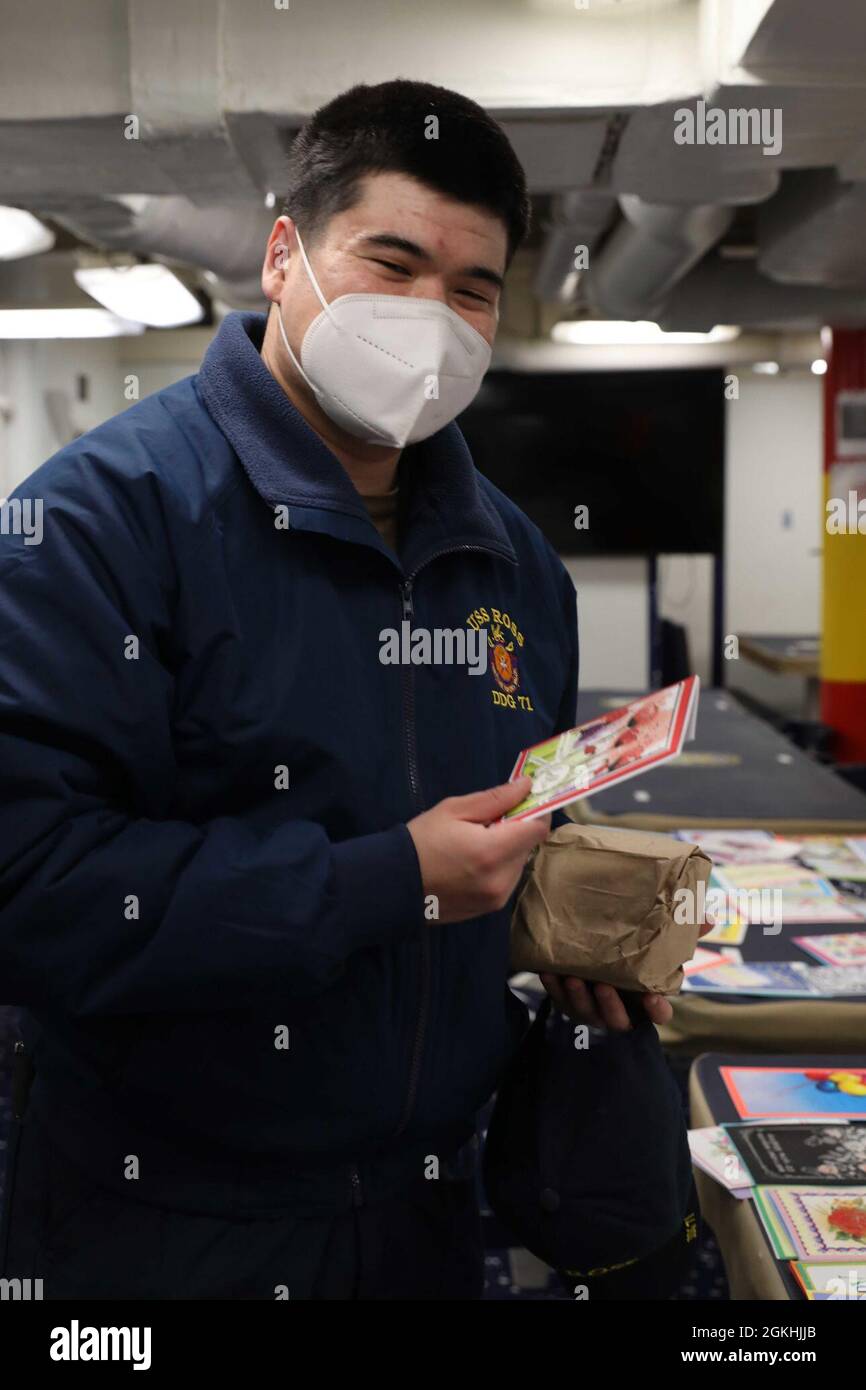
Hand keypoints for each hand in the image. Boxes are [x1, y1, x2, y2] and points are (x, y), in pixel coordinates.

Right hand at [407, 777, 549, 924]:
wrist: (393, 883)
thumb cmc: (421, 841)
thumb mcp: (454, 810)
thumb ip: (495, 798)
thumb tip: (526, 786)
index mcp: (493, 852)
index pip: (538, 829)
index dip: (536, 811)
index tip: (522, 801)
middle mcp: (501, 880)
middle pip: (528, 846)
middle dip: (517, 830)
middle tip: (489, 821)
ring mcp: (497, 899)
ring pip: (519, 864)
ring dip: (508, 850)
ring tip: (476, 844)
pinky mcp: (489, 909)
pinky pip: (507, 880)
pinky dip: (498, 867)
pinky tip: (472, 863)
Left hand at [539, 907, 718, 1031]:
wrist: (599, 953)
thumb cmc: (637, 953)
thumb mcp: (660, 945)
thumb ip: (685, 932)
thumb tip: (710, 918)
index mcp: (646, 999)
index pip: (660, 1014)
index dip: (657, 1011)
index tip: (653, 1000)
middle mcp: (620, 1009)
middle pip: (617, 1019)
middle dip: (610, 1005)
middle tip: (604, 985)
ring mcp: (593, 1009)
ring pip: (585, 1012)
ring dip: (578, 997)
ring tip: (574, 978)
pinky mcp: (569, 1002)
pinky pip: (559, 1000)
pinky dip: (553, 988)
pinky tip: (549, 972)